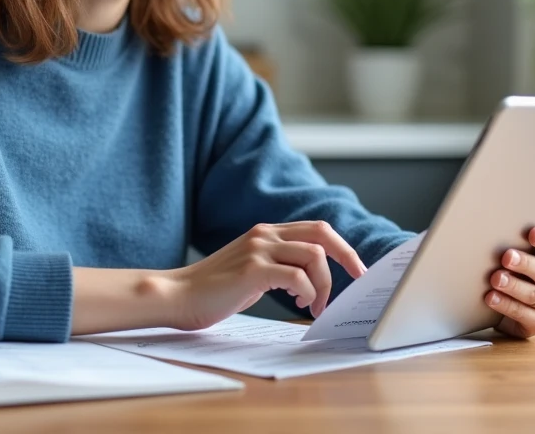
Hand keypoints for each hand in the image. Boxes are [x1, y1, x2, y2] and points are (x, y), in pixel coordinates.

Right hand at [165, 221, 365, 330]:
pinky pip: (297, 276)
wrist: (178, 296)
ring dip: (323, 285)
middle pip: (322, 232)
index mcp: (265, 232)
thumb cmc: (213, 290)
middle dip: (347, 256)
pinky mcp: (252, 270)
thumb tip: (310, 280)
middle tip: (357, 280)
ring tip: (313, 305)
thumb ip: (277, 265)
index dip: (342, 247)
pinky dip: (307, 292)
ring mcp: (258, 249)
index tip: (356, 269)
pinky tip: (298, 304)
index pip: (316, 228)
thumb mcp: (251, 270)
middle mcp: (264, 234)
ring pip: (314, 256)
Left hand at [486, 201, 534, 338]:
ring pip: (532, 294)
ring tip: (495, 278)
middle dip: (524, 264)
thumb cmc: (531, 265)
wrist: (521, 300)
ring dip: (512, 286)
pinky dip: (506, 305)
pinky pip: (523, 315)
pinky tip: (491, 297)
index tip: (532, 234)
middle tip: (506, 256)